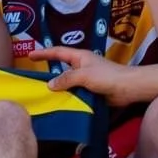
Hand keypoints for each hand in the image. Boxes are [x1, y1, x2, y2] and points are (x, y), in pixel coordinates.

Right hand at [30, 45, 157, 103]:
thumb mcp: (83, 75)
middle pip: (61, 68)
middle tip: (34, 79)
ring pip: (68, 83)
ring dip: (59, 88)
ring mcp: (87, 79)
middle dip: (49, 72)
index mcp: (79, 57)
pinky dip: (68, 97)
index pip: (58, 52)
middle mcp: (81, 66)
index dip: (43, 53)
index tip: (29, 55)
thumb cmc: (107, 76)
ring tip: (44, 95)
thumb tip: (50, 85)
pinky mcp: (91, 91)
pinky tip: (60, 104)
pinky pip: (75, 93)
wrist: (128, 88)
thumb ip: (66, 79)